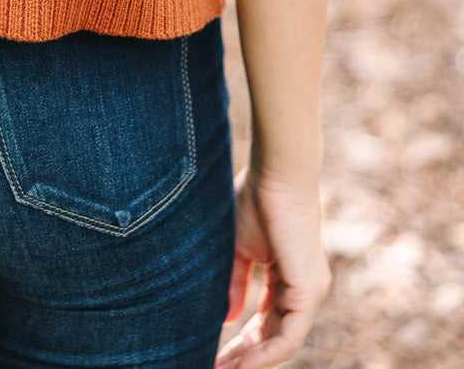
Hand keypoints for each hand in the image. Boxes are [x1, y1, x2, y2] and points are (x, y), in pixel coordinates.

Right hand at [215, 163, 331, 366]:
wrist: (276, 174)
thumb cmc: (256, 200)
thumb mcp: (238, 249)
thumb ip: (235, 282)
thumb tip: (229, 318)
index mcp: (288, 278)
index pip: (265, 321)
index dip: (240, 341)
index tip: (213, 354)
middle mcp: (304, 289)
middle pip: (273, 337)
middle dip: (243, 356)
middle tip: (214, 368)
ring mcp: (310, 292)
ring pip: (283, 342)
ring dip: (252, 361)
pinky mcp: (309, 290)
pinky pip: (290, 336)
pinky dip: (266, 353)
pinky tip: (242, 362)